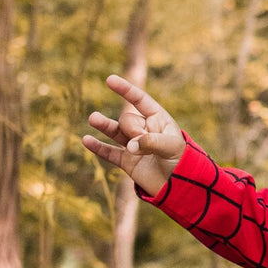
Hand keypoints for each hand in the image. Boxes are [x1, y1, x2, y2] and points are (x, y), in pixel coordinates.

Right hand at [82, 75, 185, 196]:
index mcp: (158, 119)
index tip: (109, 80)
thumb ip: (150, 142)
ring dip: (104, 125)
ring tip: (93, 119)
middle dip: (133, 131)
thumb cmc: (181, 162)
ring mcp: (133, 145)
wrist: (179, 187)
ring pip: (115, 131)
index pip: (139, 100)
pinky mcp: (126, 161)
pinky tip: (86, 140)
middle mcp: (143, 129)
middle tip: (142, 144)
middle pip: (128, 120)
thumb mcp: (171, 147)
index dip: (125, 90)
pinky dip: (98, 147)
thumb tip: (129, 147)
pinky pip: (109, 152)